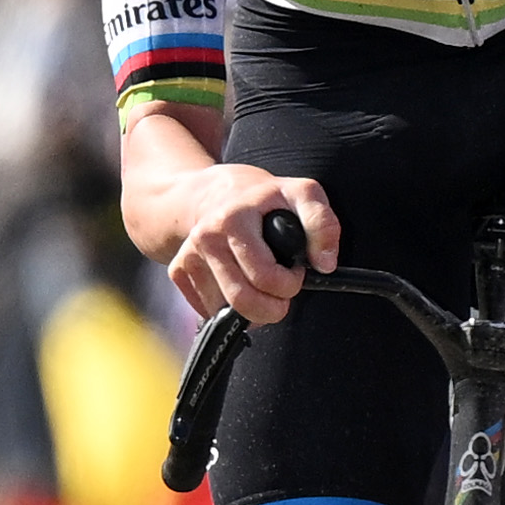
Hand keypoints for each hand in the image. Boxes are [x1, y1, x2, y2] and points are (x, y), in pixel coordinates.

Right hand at [162, 165, 334, 321]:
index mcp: (234, 218)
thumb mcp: (301, 194)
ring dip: (252, 311)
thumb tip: (325, 265)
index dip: (289, 283)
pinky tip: (239, 284)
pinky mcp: (178, 271)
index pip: (265, 276)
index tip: (295, 270)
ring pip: (225, 311)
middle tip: (283, 292)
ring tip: (262, 285)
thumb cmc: (264, 198)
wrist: (213, 193)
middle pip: (243, 301)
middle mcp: (206, 236)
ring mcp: (188, 254)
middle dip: (273, 308)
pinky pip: (208, 310)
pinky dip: (229, 309)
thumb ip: (322, 224)